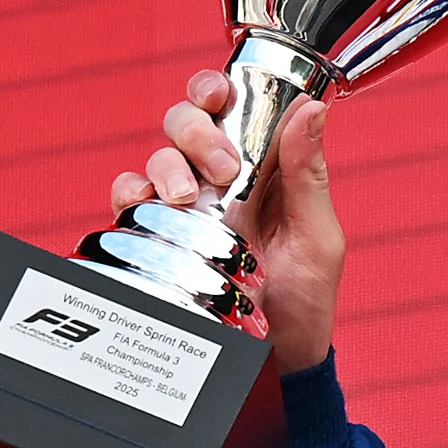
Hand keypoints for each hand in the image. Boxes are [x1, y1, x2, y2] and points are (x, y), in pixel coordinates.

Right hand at [109, 70, 344, 374]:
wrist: (279, 358)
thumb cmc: (305, 298)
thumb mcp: (319, 236)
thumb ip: (308, 174)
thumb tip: (311, 108)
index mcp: (264, 168)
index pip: (232, 109)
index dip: (215, 89)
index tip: (219, 95)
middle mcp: (220, 181)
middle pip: (185, 123)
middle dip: (194, 130)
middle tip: (219, 167)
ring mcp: (188, 208)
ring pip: (156, 157)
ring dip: (166, 165)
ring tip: (188, 197)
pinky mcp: (159, 236)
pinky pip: (128, 199)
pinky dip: (131, 193)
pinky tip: (150, 208)